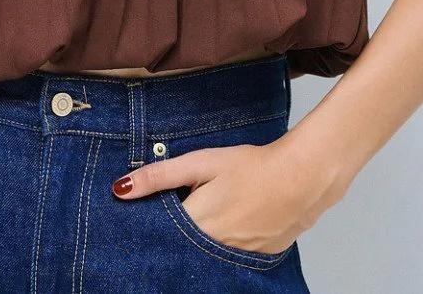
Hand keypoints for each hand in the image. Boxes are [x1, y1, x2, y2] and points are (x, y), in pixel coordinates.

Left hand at [111, 127, 340, 255]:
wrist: (302, 178)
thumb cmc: (252, 166)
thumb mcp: (202, 162)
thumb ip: (160, 176)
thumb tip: (120, 188)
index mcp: (197, 224)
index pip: (161, 234)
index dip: (153, 223)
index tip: (146, 213)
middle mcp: (213, 249)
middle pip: (181, 247)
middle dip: (175, 234)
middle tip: (187, 206)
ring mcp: (236, 258)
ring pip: (204, 254)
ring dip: (199, 239)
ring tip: (211, 212)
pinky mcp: (255, 259)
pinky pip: (228, 257)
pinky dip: (223, 244)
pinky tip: (232, 222)